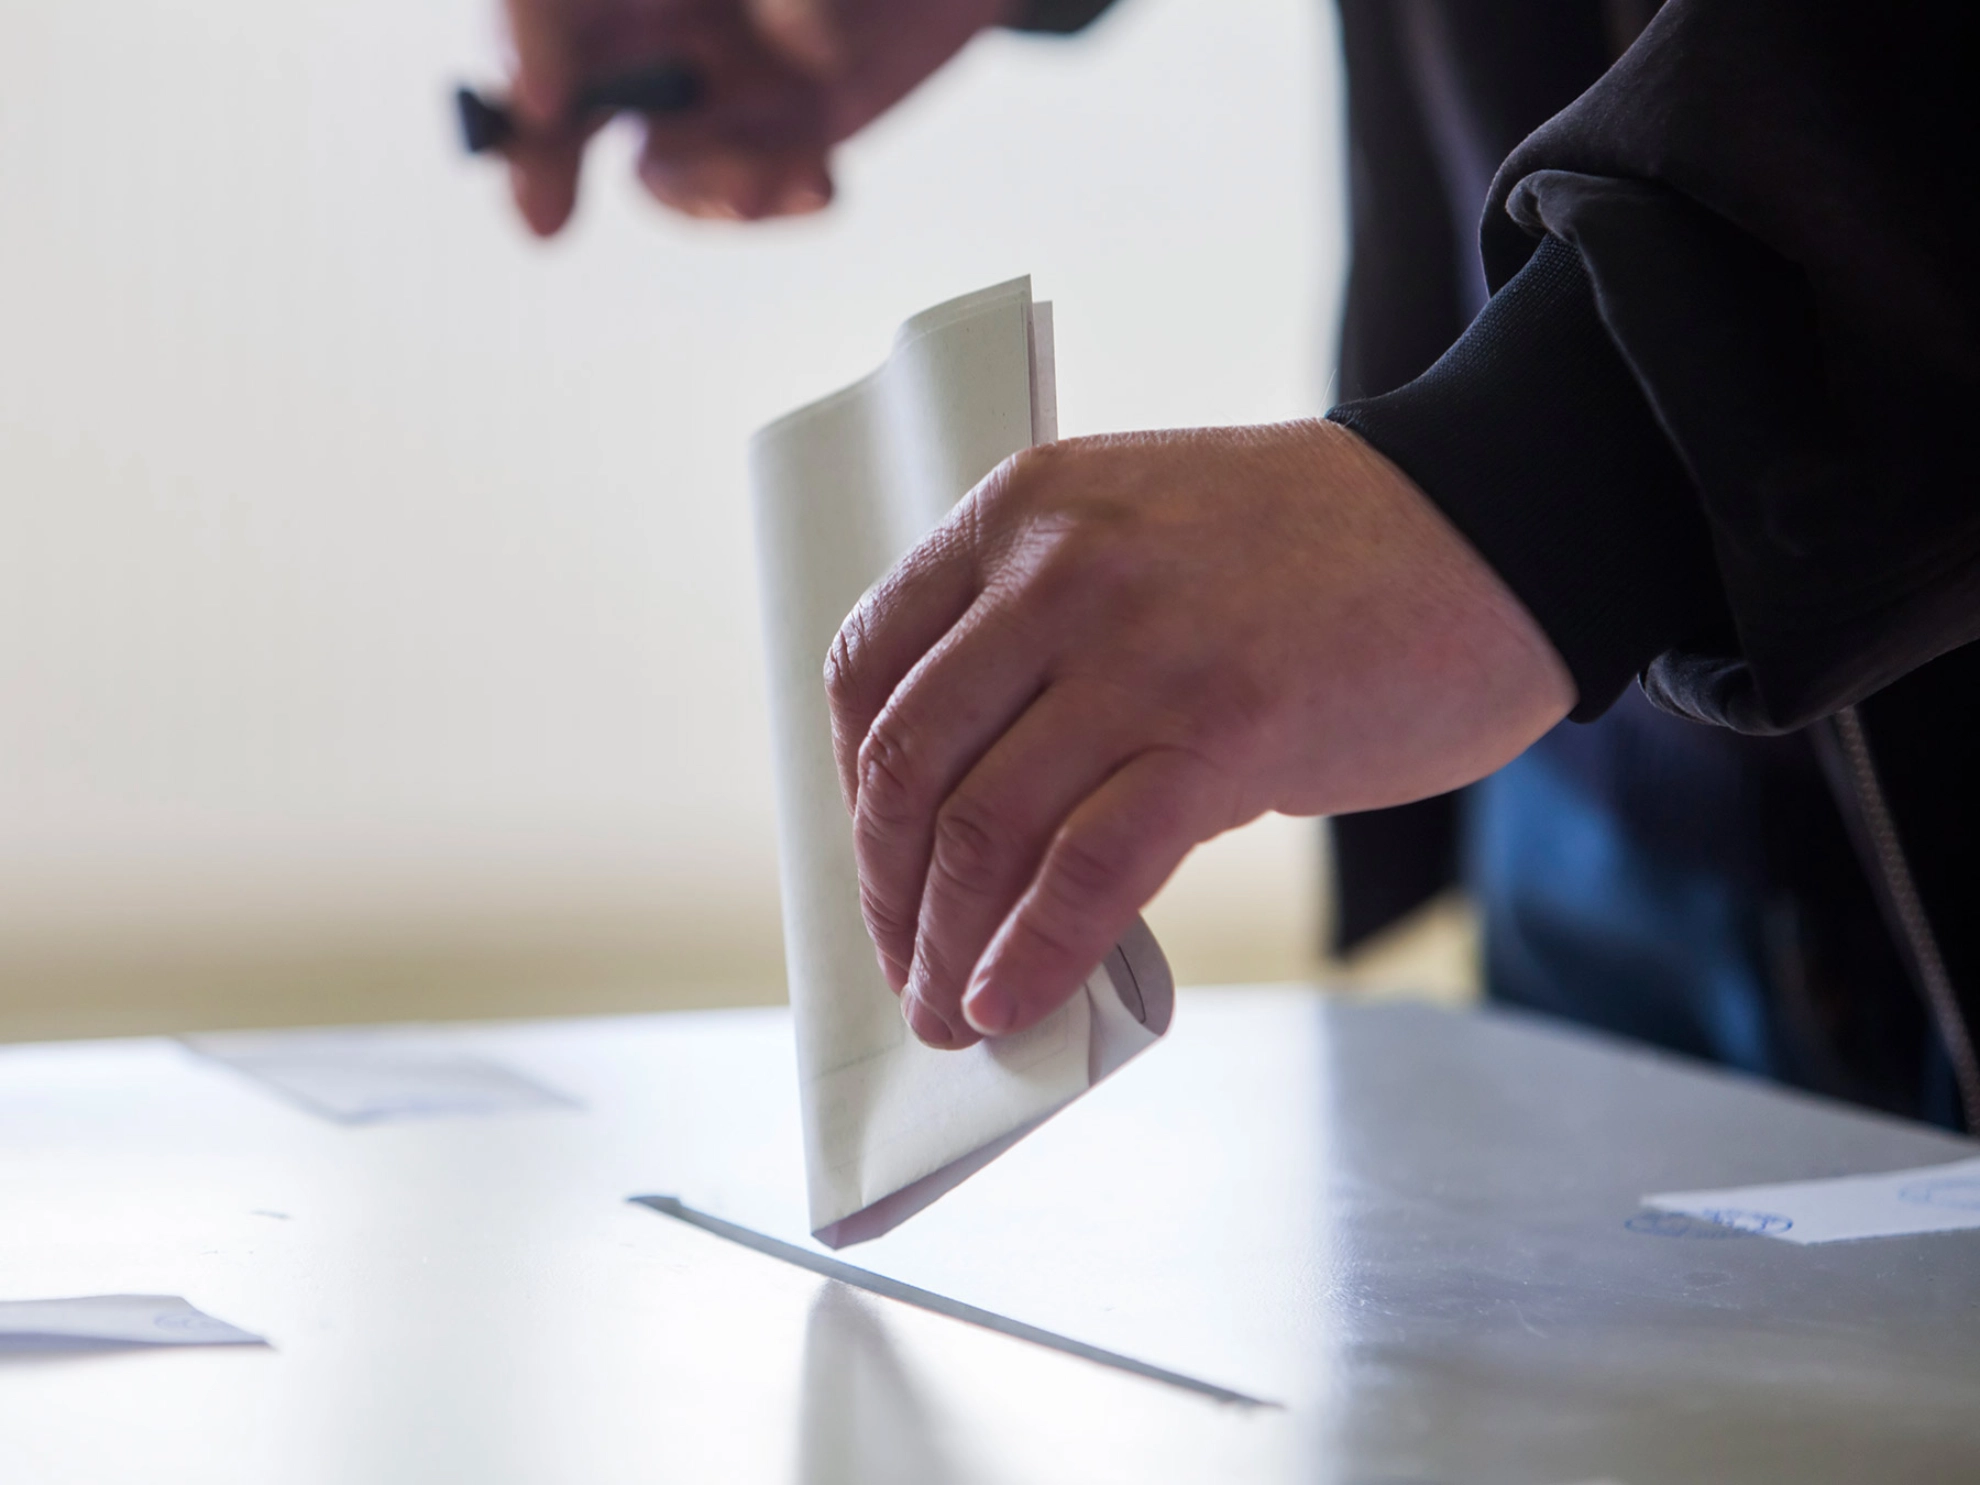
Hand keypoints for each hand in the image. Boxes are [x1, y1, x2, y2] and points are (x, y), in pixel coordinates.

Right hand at [500, 0, 1014, 233]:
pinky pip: (748, 190)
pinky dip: (777, 200)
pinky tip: (819, 185)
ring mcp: (712, 83)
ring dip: (706, 189)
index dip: (528, 46)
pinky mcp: (777, 133)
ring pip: (662, 164)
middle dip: (546, 157)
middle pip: (566, 97)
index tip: (541, 104)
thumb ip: (799, 2)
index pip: (547, 7)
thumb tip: (807, 51)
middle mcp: (657, 22)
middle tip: (544, 212)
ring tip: (770, 183)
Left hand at [825, 420, 1573, 1047]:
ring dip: (945, 945)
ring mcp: (1142, 649)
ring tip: (949, 1011)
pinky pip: (1089, 871)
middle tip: (904, 963)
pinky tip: (1011, 1004)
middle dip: (888, 890)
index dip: (851, 787)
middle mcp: (1061, 570)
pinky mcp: (1227, 730)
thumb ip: (1045, 642)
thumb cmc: (1316, 554)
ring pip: (983, 827)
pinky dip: (1033, 954)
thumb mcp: (1140, 542)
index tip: (876, 861)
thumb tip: (976, 814)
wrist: (1491, 525)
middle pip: (909, 762)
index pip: (867, 666)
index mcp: (1022, 511)